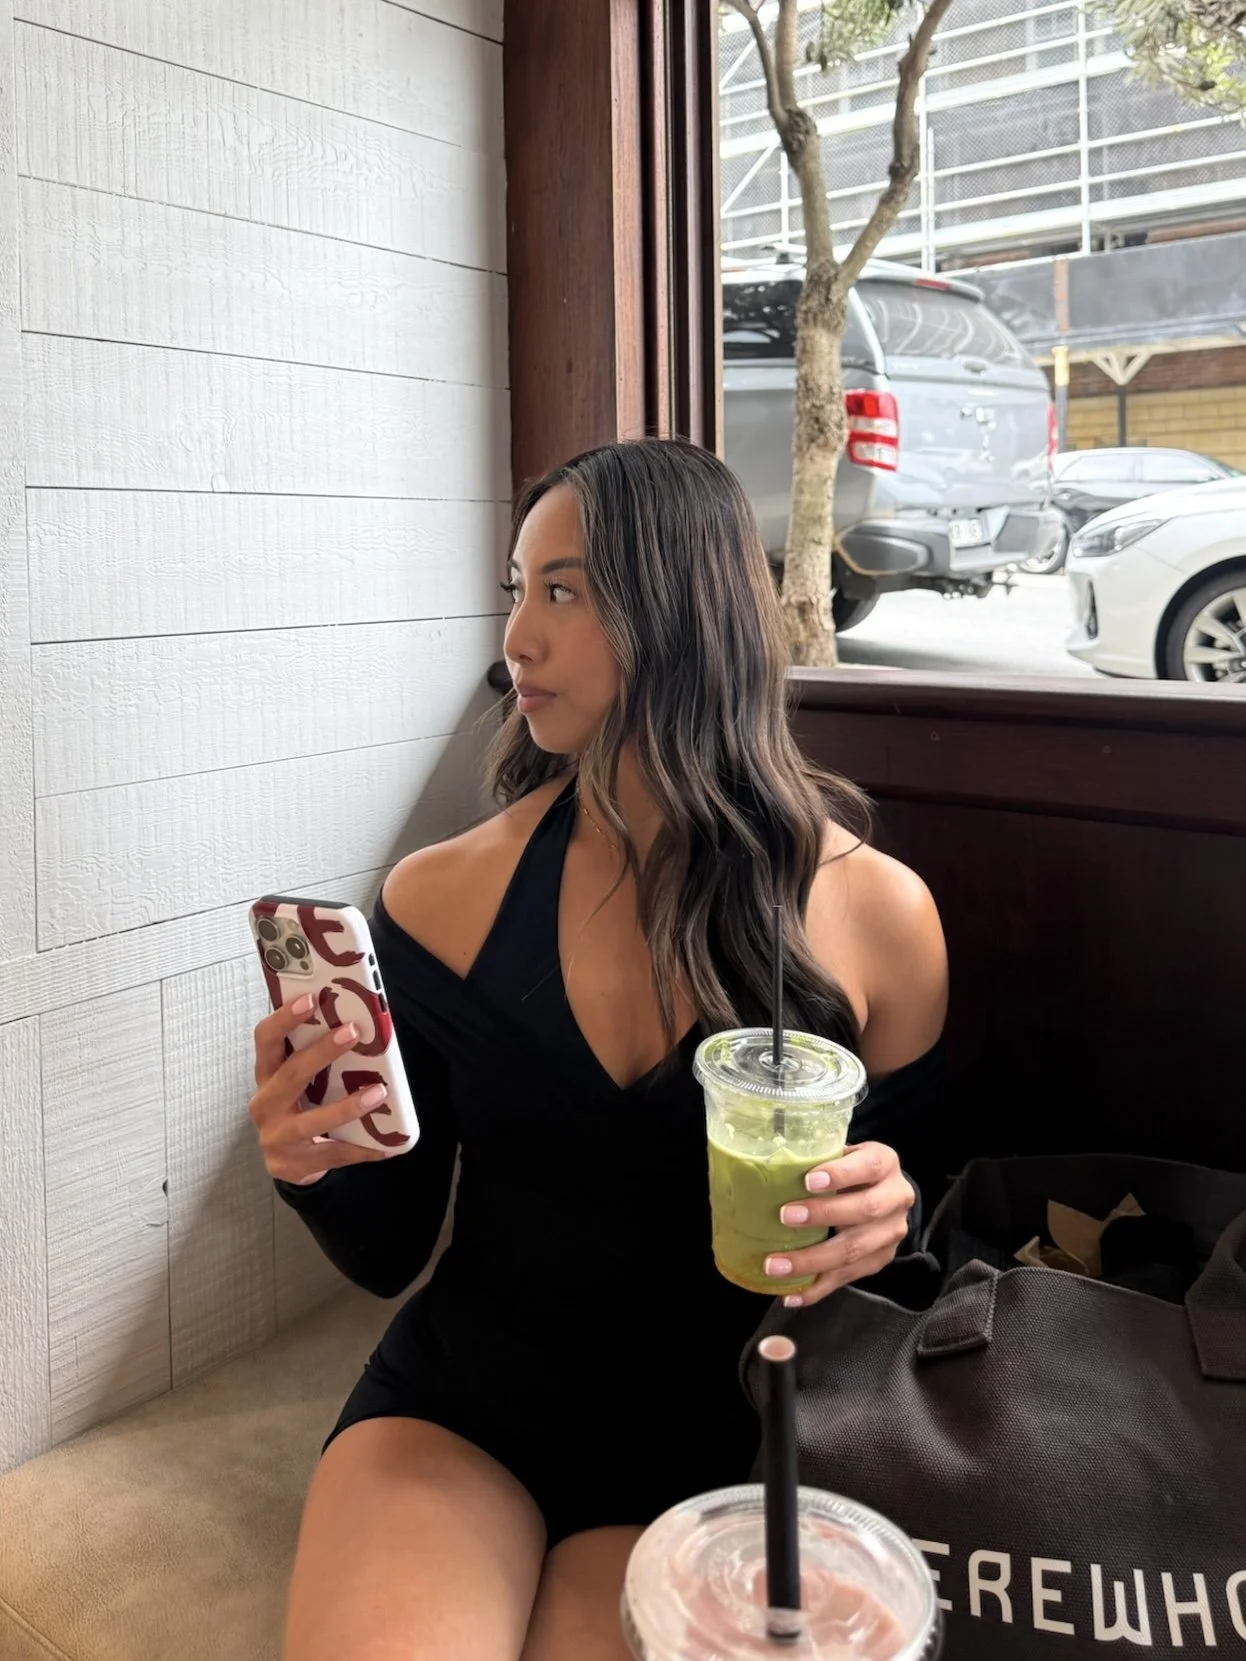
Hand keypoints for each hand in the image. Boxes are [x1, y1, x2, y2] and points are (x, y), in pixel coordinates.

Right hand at [249, 995, 389, 1184]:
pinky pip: (332, 1154)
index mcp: (267, 1074)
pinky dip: (361, 1148)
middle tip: (352, 1032)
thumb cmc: (298, 1107)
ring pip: (310, 1121)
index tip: (310, 999)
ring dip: (346, 1107)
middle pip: (290, 1074)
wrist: (287, 1161)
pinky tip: (385, 1145)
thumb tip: (358, 1022)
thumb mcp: (298, 1081)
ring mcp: (276, 1137)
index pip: (266, 1040)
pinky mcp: (292, 1165)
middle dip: (321, 1052)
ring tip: (379, 1093)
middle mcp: (266, 1103)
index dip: (285, 1018)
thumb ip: (314, 1056)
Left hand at [763, 1142, 914, 1308]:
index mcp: (884, 1163)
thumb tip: (765, 1169)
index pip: (868, 1166)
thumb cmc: (847, 1168)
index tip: (809, 1180)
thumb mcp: (840, 1153)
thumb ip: (816, 1158)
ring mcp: (892, 1233)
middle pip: (866, 1210)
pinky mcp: (880, 1260)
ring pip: (855, 1250)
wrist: (882, 1191)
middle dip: (824, 1215)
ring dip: (812, 1261)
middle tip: (785, 1217)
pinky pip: (848, 1278)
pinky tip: (790, 1295)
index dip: (841, 1174)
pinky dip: (816, 1288)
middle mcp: (896, 1197)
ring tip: (776, 1266)